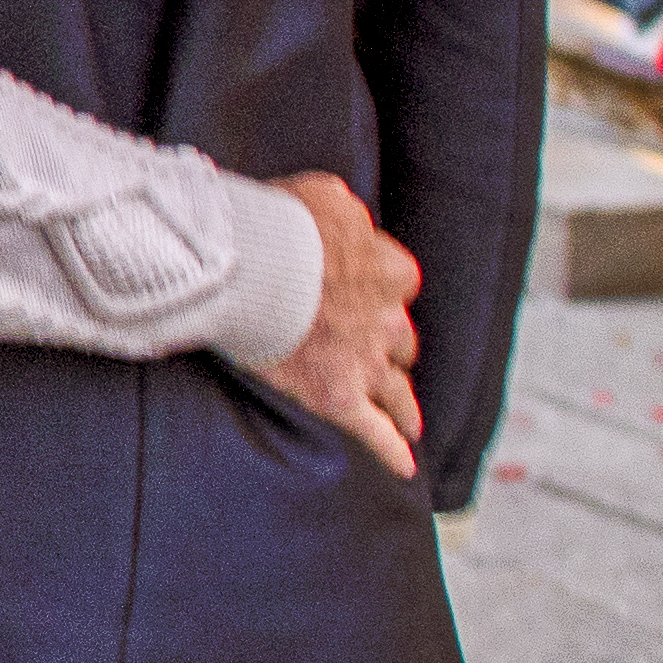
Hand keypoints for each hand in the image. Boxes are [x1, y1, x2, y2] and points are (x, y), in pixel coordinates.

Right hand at [261, 174, 427, 477]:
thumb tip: (350, 221)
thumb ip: (347, 213)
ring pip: (397, 388)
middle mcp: (387, 317)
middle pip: (400, 338)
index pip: (397, 281)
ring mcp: (365, 361)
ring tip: (410, 420)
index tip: (356, 290)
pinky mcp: (338, 395)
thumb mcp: (325, 195)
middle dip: (389, 344)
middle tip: (373, 352)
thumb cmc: (280, 223)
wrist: (252, 264)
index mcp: (391, 269)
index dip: (376, 287)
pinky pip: (373, 431)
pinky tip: (405, 467)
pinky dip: (391, 450)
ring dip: (405, 404)